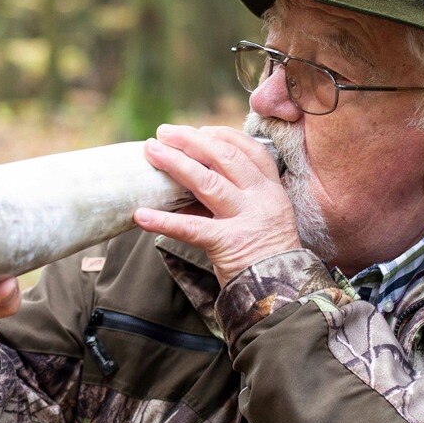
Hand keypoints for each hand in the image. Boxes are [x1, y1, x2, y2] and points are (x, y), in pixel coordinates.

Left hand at [133, 125, 301, 286]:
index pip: (250, 150)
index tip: (200, 129)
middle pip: (225, 158)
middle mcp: (261, 199)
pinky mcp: (229, 243)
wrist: (282, 293)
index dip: (223, 135)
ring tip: (151, 151)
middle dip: (192, 140)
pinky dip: (164, 220)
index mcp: (271, 190)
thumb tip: (191, 181)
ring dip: (175, 163)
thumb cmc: (265, 256)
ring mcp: (247, 219)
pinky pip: (191, 228)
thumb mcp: (261, 219)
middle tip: (165, 132)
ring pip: (208, 182)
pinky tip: (141, 215)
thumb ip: (236, 198)